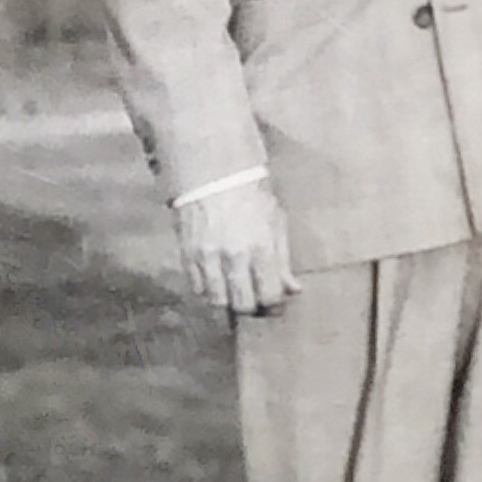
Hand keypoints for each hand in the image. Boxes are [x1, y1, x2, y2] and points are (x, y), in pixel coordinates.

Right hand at [173, 179, 296, 316]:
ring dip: (229, 301)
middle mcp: (234, 256)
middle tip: (255, 299)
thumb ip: (284, 260)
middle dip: (252, 307)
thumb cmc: (251, 195)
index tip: (274, 300)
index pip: (270, 295)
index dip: (274, 303)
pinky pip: (197, 288)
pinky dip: (208, 290)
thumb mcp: (276, 222)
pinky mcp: (188, 255)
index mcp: (261, 247)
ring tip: (235, 291)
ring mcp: (208, 257)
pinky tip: (217, 280)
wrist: (213, 173)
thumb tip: (294, 290)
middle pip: (243, 305)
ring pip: (218, 301)